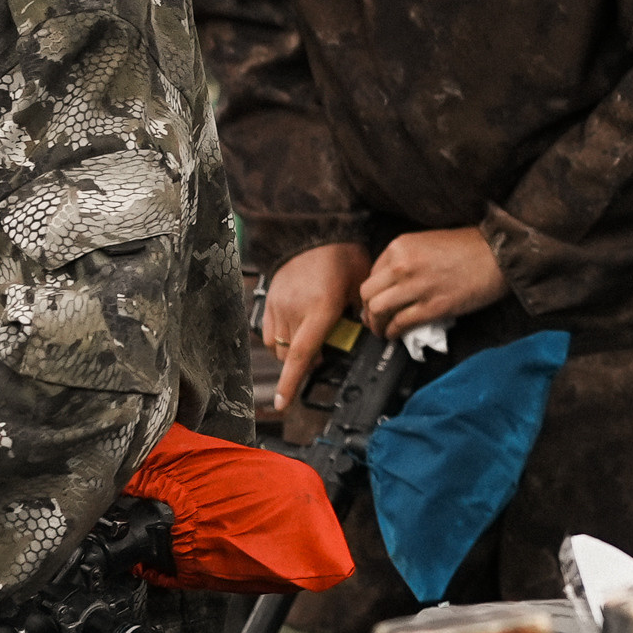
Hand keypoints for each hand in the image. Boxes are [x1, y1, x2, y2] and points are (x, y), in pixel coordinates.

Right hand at [263, 240, 372, 410]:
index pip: (301, 355)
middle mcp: (294, 311)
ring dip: (291, 350)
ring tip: (311, 339)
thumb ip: (359, 312)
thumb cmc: (342, 254)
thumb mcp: (359, 285)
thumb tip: (363, 329)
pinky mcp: (270, 298)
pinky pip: (269, 329)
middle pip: (289, 355)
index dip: (291, 382)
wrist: (314, 228)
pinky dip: (280, 336)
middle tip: (324, 353)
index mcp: (319, 310)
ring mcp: (278, 305)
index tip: (281, 404)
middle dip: (303, 363)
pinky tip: (296, 327)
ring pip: (277, 345)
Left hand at [360, 227, 509, 340]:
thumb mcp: (429, 241)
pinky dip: (393, 332)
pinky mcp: (433, 307)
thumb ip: (406, 259)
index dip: (372, 292)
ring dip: (377, 325)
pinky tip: (396, 334)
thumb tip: (392, 283)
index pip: (371, 274)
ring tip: (383, 331)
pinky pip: (400, 324)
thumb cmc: (471, 246)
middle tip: (374, 320)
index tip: (376, 301)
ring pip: (378, 311)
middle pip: (368, 294)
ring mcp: (417, 287)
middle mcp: (403, 265)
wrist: (500, 254)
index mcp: (401, 246)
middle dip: (367, 312)